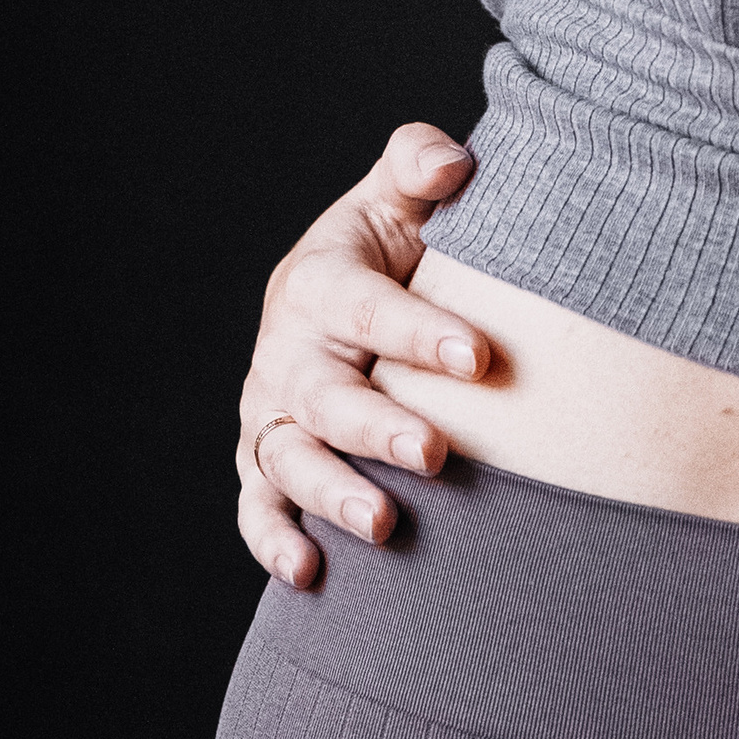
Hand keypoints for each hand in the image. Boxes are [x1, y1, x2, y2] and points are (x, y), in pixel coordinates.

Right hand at [237, 126, 495, 585]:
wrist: (352, 305)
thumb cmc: (392, 252)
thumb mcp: (400, 200)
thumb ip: (420, 166)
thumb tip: (451, 163)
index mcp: (317, 281)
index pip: (366, 306)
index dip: (418, 331)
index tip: (480, 356)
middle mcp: (285, 352)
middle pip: (324, 396)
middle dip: (377, 427)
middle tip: (436, 454)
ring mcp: (271, 414)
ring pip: (288, 460)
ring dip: (331, 494)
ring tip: (384, 523)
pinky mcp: (266, 463)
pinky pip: (259, 507)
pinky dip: (272, 542)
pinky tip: (307, 575)